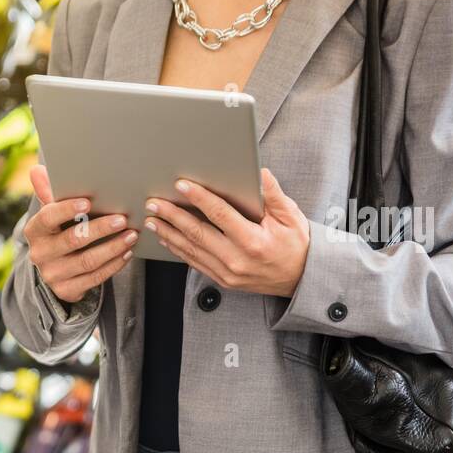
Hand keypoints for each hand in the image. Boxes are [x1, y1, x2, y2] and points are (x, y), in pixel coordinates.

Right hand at [23, 165, 137, 304]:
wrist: (54, 270)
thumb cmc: (58, 233)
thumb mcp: (52, 215)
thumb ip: (48, 193)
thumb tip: (36, 169)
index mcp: (34, 231)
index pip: (48, 218)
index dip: (66, 210)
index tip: (88, 202)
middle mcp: (39, 254)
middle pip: (73, 240)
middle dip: (100, 229)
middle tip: (122, 219)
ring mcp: (53, 275)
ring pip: (88, 261)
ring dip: (113, 247)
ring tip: (132, 235)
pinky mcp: (67, 290)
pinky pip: (95, 278)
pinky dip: (114, 265)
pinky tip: (127, 252)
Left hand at [146, 168, 310, 297]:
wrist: (301, 278)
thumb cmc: (296, 244)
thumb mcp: (291, 216)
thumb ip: (273, 194)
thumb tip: (260, 172)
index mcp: (253, 241)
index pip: (220, 214)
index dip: (199, 198)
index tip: (181, 185)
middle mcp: (237, 259)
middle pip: (197, 233)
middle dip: (172, 216)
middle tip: (154, 203)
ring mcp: (227, 272)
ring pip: (191, 250)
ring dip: (168, 233)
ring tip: (152, 219)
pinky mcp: (222, 280)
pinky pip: (194, 263)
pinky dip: (177, 249)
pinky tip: (166, 238)